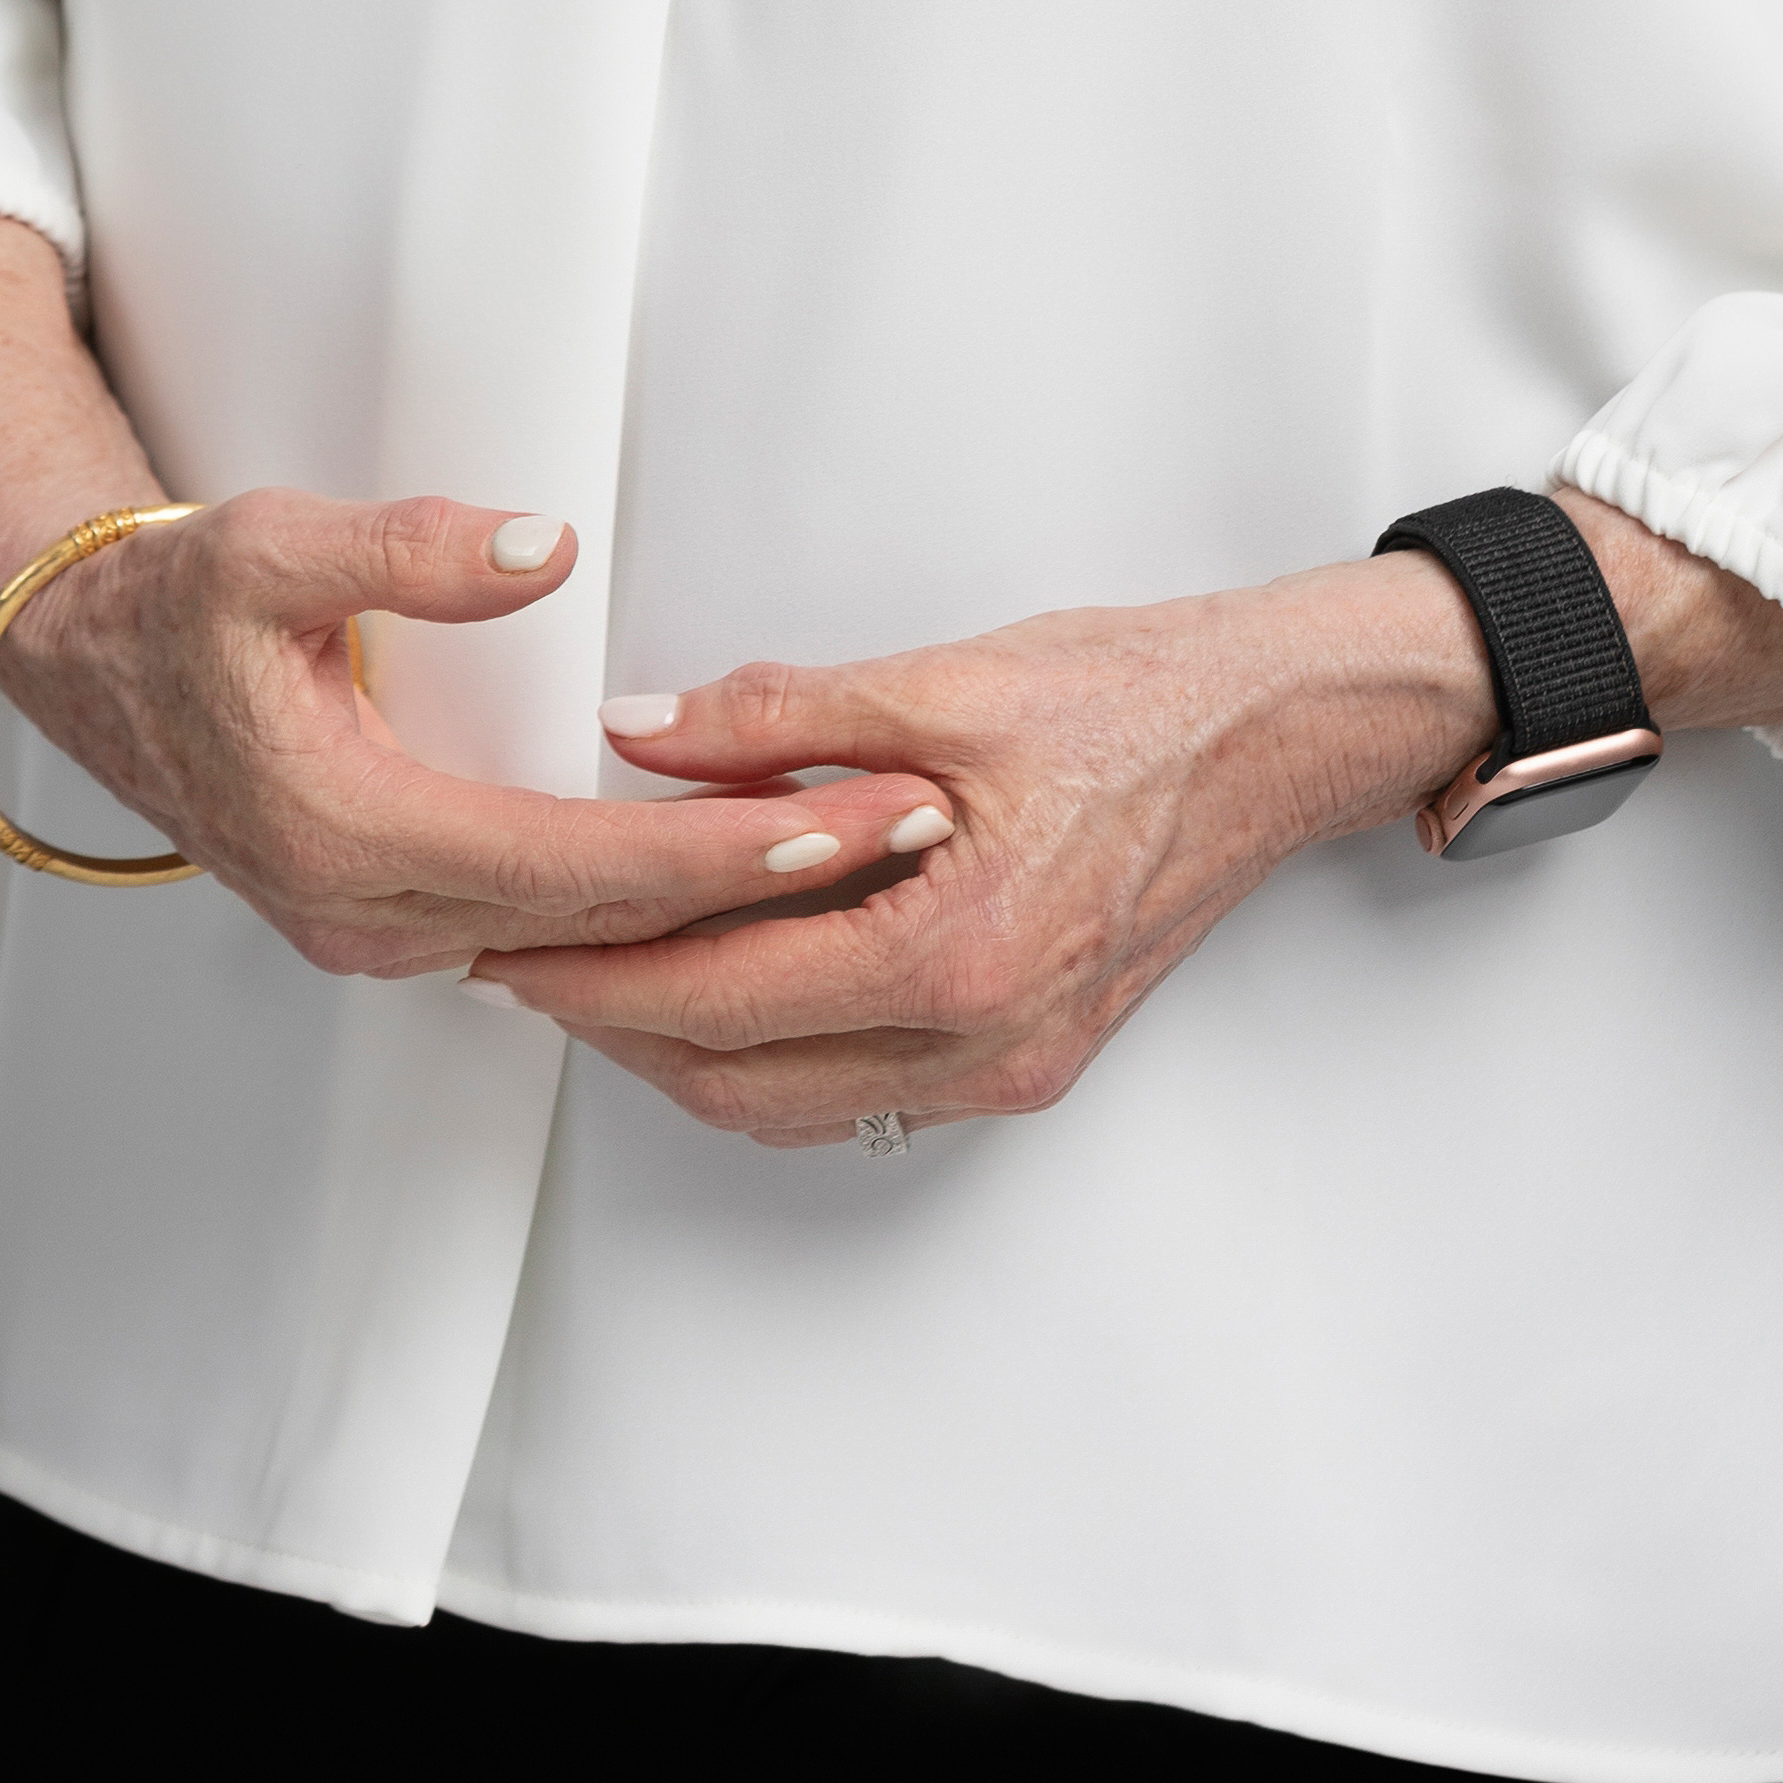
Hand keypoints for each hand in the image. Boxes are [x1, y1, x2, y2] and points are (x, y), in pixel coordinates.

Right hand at [0, 219, 951, 992]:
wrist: (90, 667)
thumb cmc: (181, 604)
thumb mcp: (270, 543)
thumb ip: (408, 547)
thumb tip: (542, 545)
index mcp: (355, 835)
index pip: (588, 870)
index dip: (727, 851)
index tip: (847, 822)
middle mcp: (376, 915)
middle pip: (613, 932)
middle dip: (771, 894)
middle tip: (915, 836)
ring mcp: (386, 931)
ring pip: (588, 951)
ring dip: (723, 911)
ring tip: (868, 849)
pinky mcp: (399, 916)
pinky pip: (552, 937)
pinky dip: (653, 915)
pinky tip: (743, 876)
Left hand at [479, 556, 1494, 1143]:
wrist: (1277, 733)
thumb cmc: (1138, 697)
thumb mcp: (948, 679)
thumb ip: (780, 718)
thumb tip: (641, 730)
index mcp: (957, 951)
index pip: (720, 995)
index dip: (594, 973)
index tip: (506, 940)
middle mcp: (982, 1039)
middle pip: (738, 1077)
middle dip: (614, 1027)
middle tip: (520, 964)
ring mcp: (1010, 1065)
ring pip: (793, 1103)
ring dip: (686, 1051)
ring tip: (601, 972)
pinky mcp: (1028, 1057)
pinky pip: (860, 1093)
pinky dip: (773, 1055)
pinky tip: (731, 985)